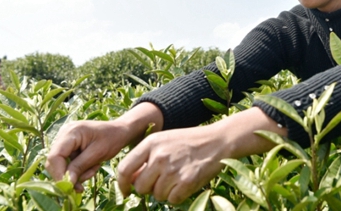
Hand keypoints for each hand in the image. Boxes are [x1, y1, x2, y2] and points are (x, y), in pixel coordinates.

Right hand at [45, 120, 129, 190]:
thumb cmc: (112, 139)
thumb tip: (66, 183)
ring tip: (94, 168)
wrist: (120, 131)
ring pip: (61, 164)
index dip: (59, 173)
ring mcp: (65, 139)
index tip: (70, 187)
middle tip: (87, 179)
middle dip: (69, 174)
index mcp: (71, 131)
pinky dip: (78, 168)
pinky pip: (67, 162)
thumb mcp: (98, 154)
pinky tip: (92, 165)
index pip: (55, 156)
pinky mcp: (68, 145)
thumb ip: (80, 167)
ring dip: (77, 172)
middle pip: (55, 161)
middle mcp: (64, 133)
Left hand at [116, 107, 287, 204]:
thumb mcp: (165, 141)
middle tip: (163, 180)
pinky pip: (173, 200)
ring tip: (179, 177)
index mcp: (151, 143)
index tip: (126, 191)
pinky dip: (179, 196)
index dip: (122, 184)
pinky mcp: (186, 181)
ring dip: (166, 192)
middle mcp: (159, 156)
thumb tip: (131, 180)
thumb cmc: (190, 141)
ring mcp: (173, 169)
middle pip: (140, 187)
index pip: (124, 169)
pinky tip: (187, 182)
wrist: (218, 140)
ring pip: (157, 195)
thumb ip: (146, 157)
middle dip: (150, 188)